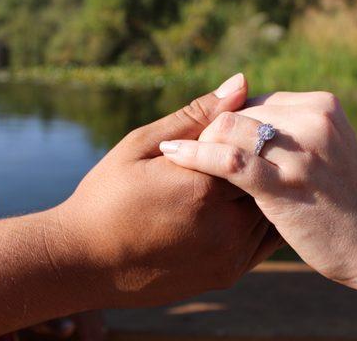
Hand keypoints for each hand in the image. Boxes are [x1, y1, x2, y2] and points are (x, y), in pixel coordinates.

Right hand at [53, 74, 279, 307]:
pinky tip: (243, 206)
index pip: (256, 147)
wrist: (85, 262)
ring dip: (267, 191)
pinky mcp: (228, 275)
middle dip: (263, 163)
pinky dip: (263, 220)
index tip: (243, 127)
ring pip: (272, 211)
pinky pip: (265, 242)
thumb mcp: (142, 145)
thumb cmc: (108, 195)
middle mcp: (224, 226)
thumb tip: (242, 82)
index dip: (253, 134)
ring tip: (247, 177)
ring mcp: (228, 256)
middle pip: (270, 180)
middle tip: (249, 152)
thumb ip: (196, 116)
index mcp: (203, 186)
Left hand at [160, 91, 356, 289]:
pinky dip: (195, 155)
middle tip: (190, 151)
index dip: (229, 120)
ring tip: (180, 157)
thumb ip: (294, 128)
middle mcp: (313, 119)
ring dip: (201, 141)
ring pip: (228, 127)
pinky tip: (173, 155)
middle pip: (239, 110)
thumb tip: (249, 114)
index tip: (211, 140)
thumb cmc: (346, 200)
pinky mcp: (285, 183)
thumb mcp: (327, 150)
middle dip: (212, 130)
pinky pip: (228, 160)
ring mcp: (301, 151)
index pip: (256, 101)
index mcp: (322, 106)